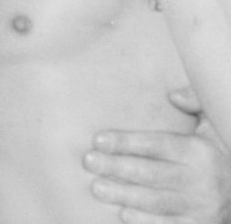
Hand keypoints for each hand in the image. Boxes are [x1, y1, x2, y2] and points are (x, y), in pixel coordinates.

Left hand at [83, 88, 230, 222]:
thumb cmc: (219, 153)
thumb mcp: (215, 126)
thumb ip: (196, 104)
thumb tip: (173, 95)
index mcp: (199, 152)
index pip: (156, 145)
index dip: (126, 142)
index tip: (98, 140)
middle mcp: (201, 181)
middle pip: (151, 174)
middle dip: (116, 167)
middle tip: (88, 161)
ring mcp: (202, 207)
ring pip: (156, 202)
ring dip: (124, 195)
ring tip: (96, 187)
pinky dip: (146, 222)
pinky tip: (123, 214)